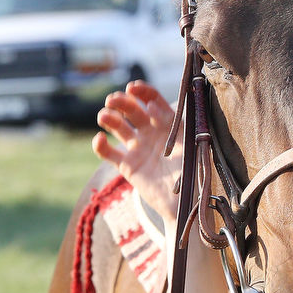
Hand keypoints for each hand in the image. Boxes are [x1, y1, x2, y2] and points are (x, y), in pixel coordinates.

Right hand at [92, 80, 180, 223]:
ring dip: (109, 118)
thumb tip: (152, 107)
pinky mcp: (127, 165)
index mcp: (169, 125)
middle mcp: (152, 133)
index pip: (153, 101)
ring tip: (104, 116)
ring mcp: (138, 148)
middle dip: (122, 102)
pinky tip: (99, 139)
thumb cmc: (193, 174)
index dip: (143, 92)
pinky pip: (109, 153)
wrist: (185, 205)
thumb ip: (175, 126)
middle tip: (113, 100)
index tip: (133, 88)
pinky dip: (100, 145)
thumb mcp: (189, 147)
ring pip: (118, 126)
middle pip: (132, 110)